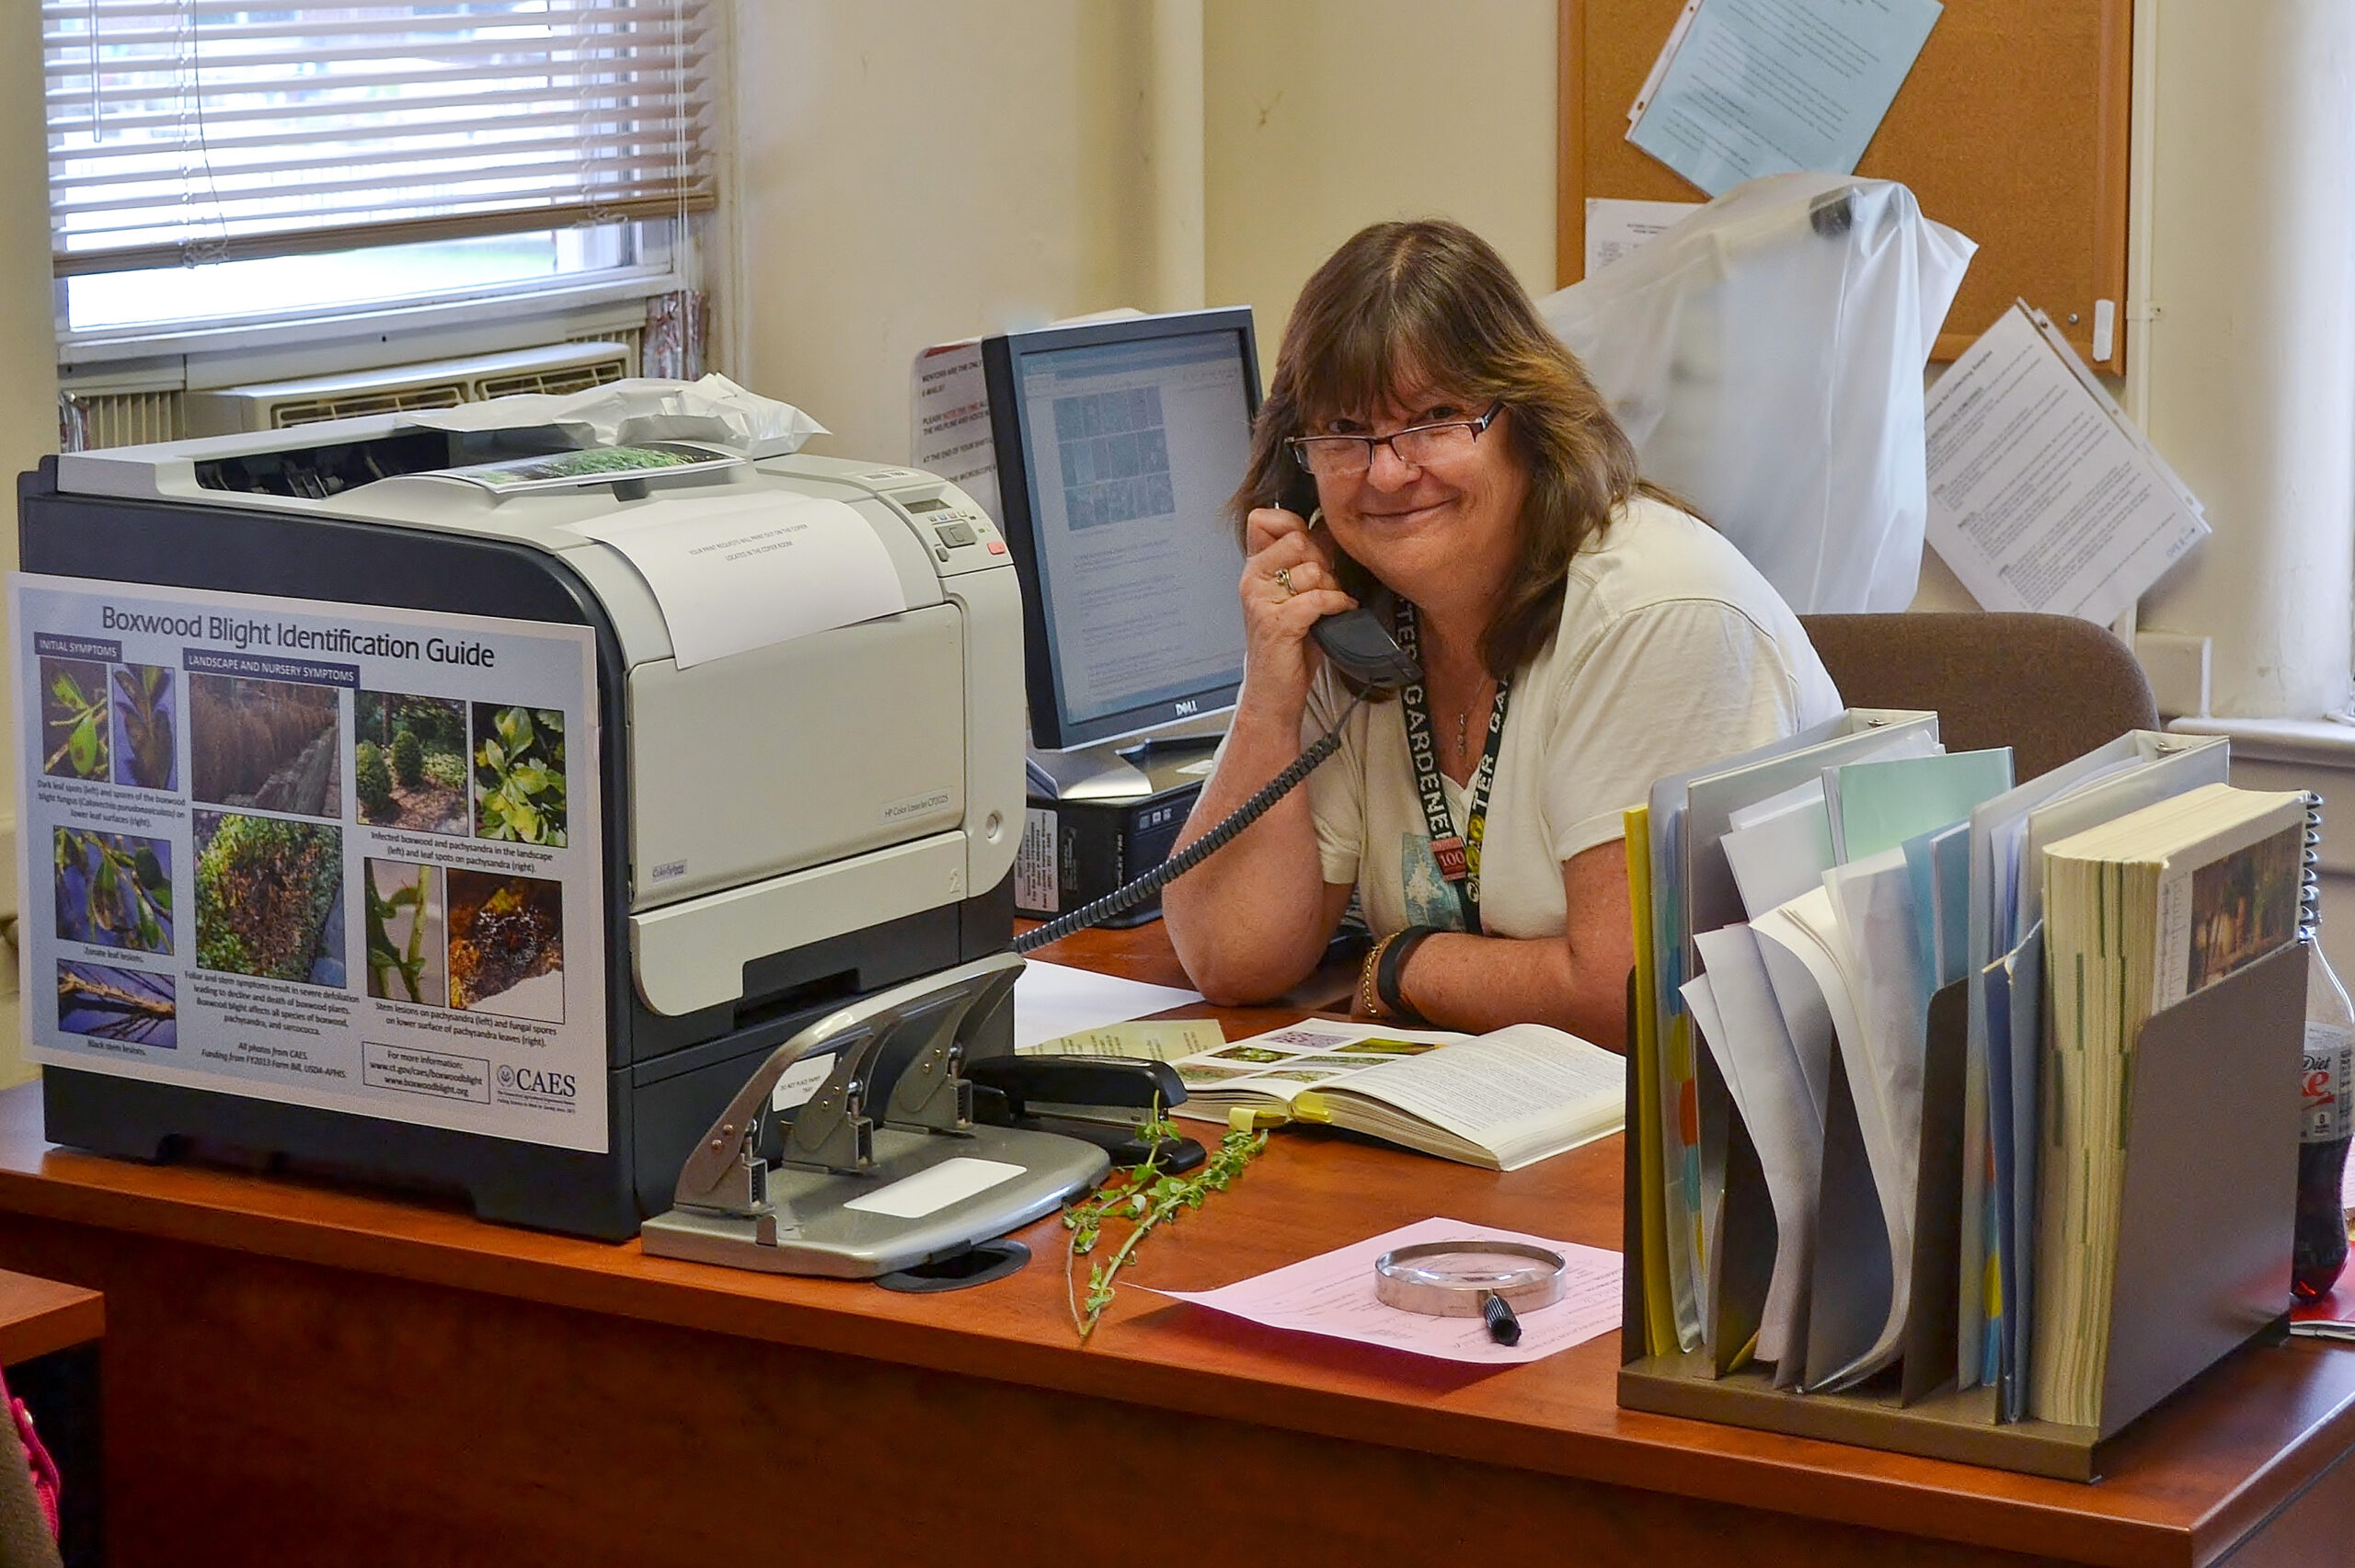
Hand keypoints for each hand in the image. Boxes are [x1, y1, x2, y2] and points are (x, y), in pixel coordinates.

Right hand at [1237, 506, 1355, 717]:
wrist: (1274, 694)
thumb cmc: (1289, 646)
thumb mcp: (1295, 595)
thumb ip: (1306, 562)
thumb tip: (1330, 527)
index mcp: (1255, 569)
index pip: (1264, 518)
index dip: (1295, 526)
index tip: (1311, 549)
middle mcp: (1252, 580)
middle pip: (1297, 539)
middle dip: (1322, 560)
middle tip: (1325, 584)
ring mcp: (1261, 602)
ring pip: (1311, 569)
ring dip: (1331, 587)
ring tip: (1330, 605)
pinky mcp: (1276, 624)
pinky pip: (1317, 597)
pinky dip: (1337, 604)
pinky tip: (1340, 612)